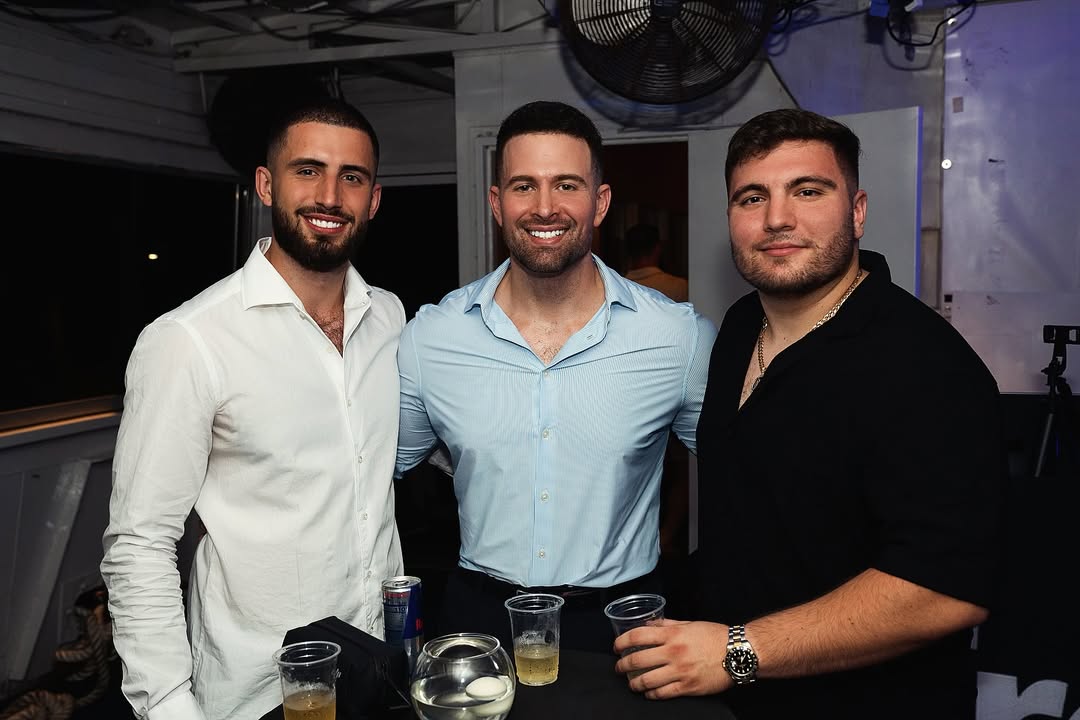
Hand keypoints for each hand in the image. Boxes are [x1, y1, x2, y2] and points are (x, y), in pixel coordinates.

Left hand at [612, 619, 731, 698]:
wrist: (737, 652)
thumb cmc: (715, 636)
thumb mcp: (689, 624)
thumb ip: (667, 624)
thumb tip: (649, 624)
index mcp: (672, 634)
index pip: (637, 636)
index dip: (621, 642)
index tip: (616, 647)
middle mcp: (673, 652)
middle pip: (637, 660)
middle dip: (622, 666)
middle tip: (619, 668)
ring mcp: (679, 671)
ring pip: (647, 680)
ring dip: (634, 683)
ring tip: (631, 683)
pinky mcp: (687, 687)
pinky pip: (662, 693)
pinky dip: (651, 694)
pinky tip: (648, 693)